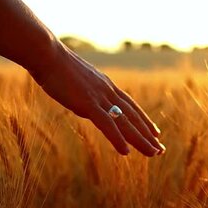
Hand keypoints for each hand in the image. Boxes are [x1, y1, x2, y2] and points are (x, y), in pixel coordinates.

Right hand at [30, 43, 164, 156]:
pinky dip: (118, 139)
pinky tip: (126, 152)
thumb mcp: (75, 77)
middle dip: (148, 134)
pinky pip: (106, 125)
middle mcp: (107, 91)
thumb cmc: (54, 63)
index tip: (155, 131)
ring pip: (125, 123)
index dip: (143, 119)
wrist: (47, 54)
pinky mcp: (87, 104)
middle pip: (133, 116)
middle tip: (161, 148)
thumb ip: (84, 87)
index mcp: (105, 85)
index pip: (130, 105)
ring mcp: (99, 98)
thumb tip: (82, 93)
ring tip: (154, 153)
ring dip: (141, 139)